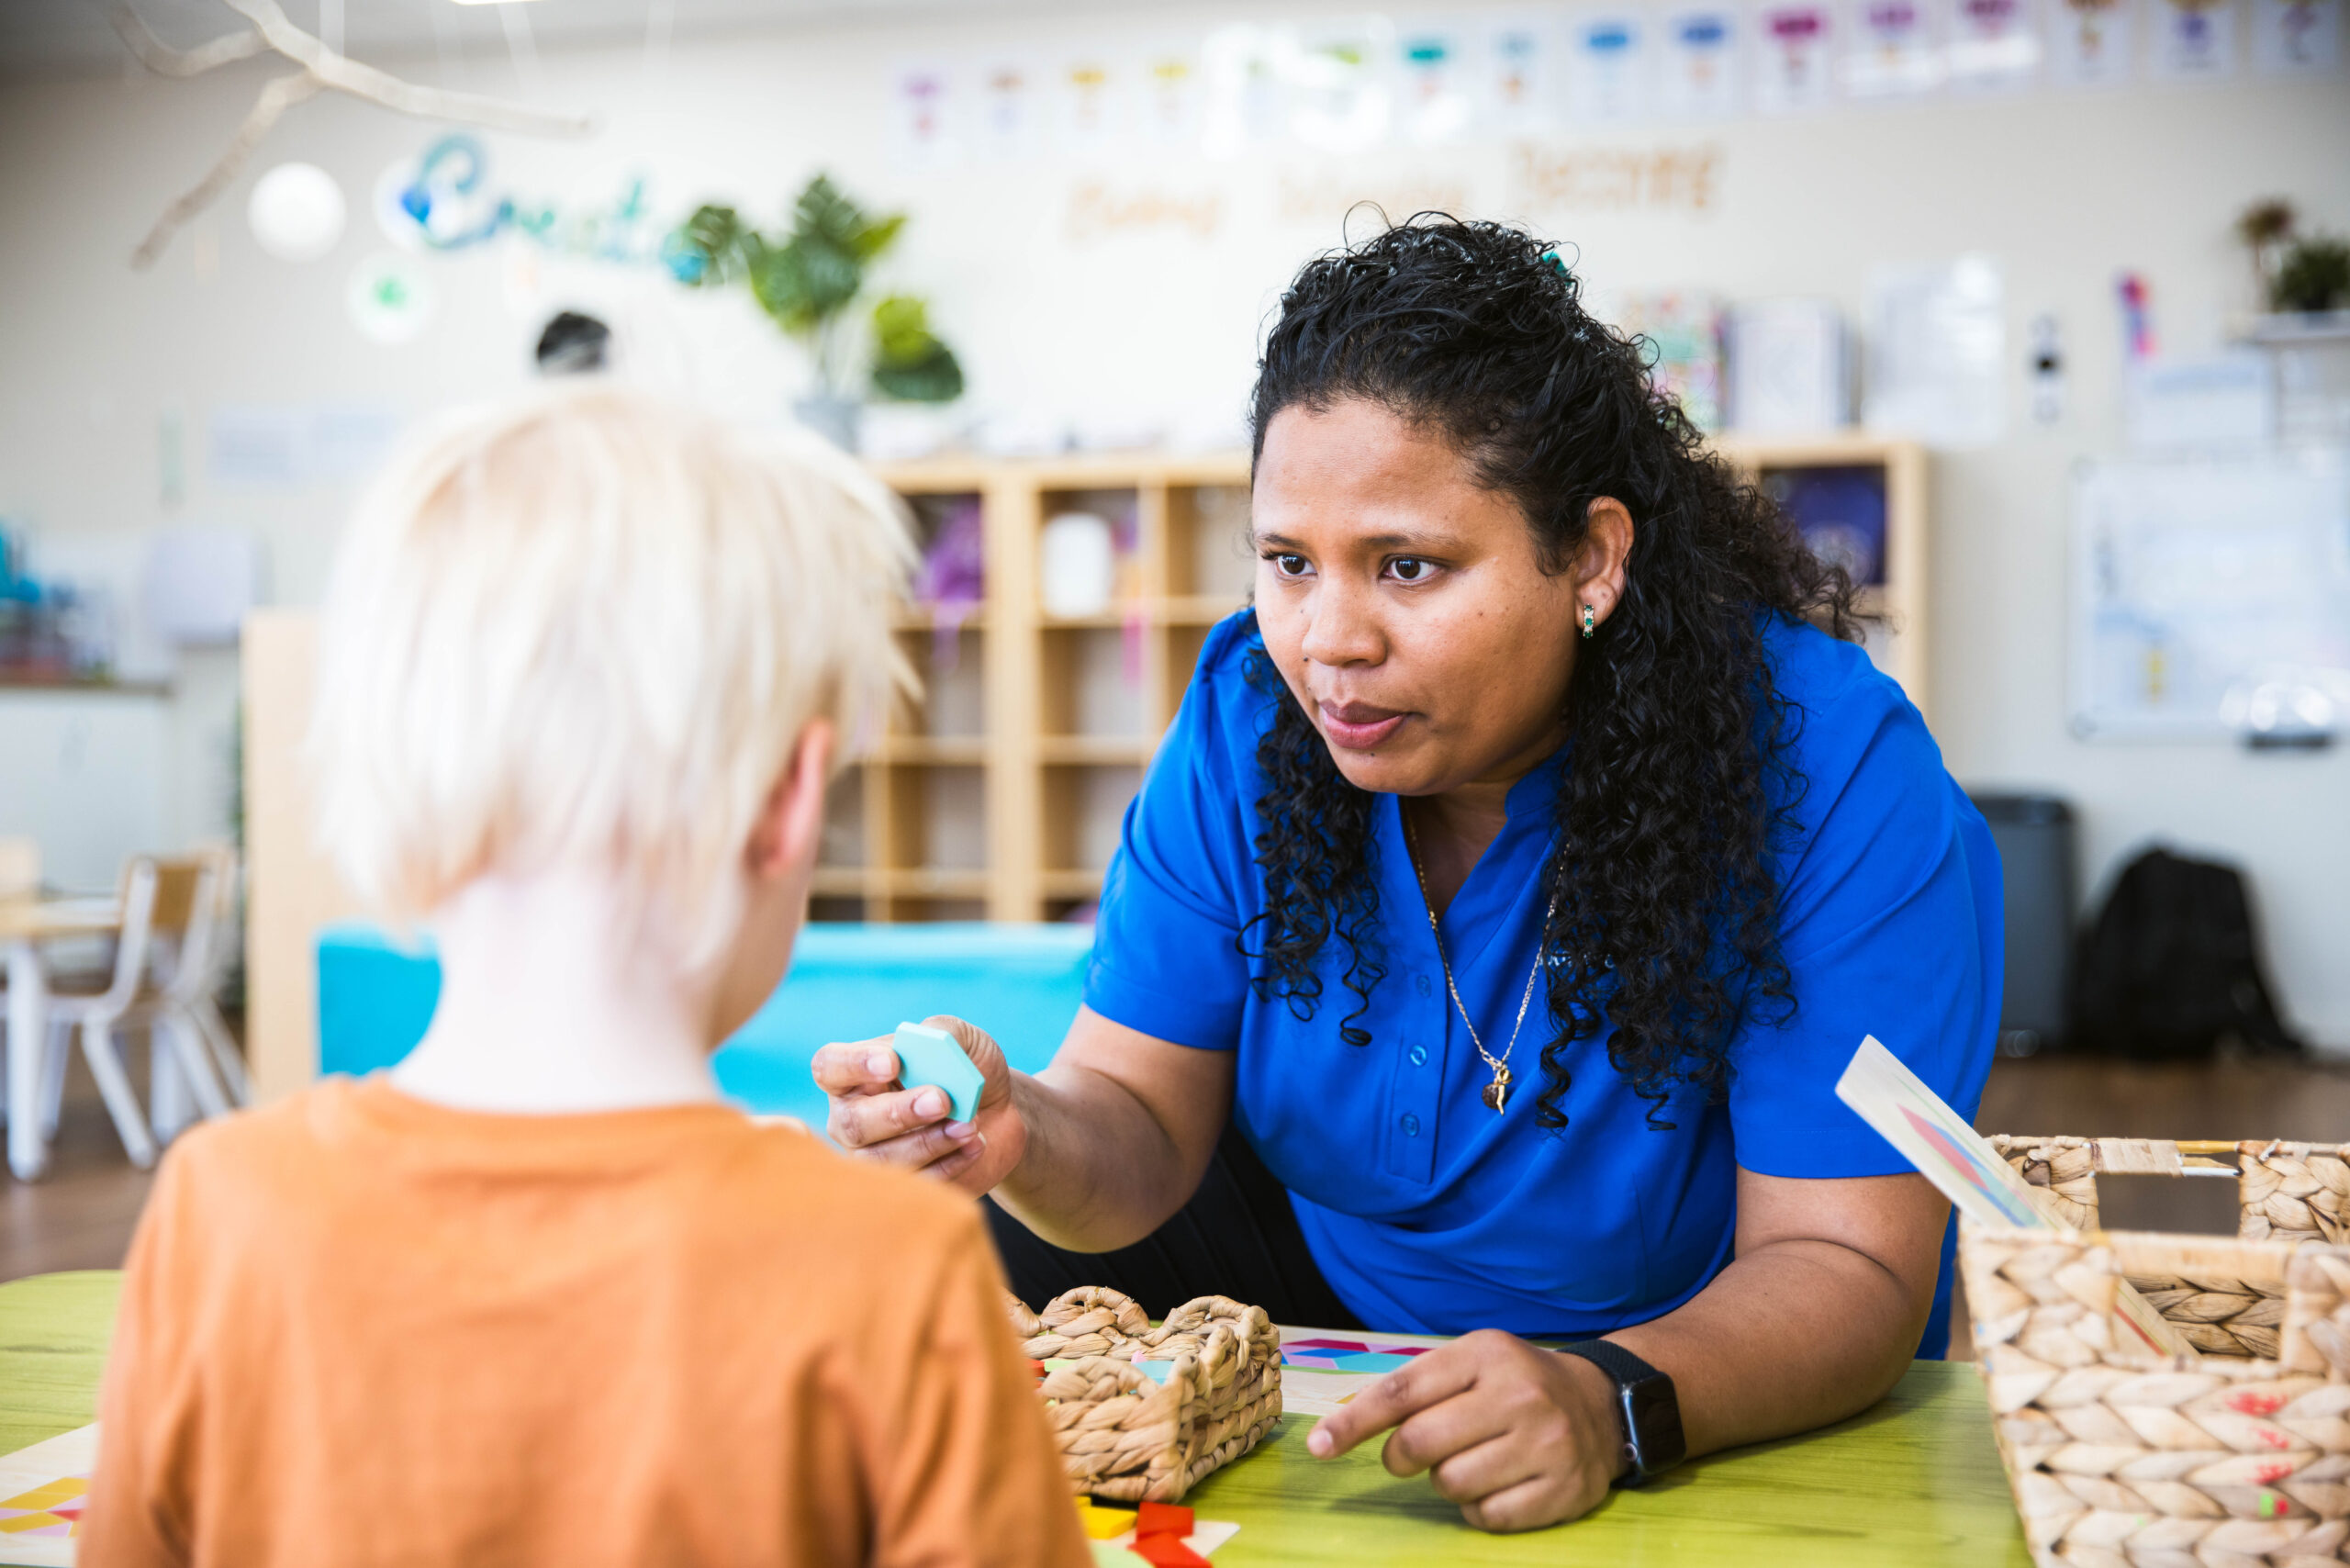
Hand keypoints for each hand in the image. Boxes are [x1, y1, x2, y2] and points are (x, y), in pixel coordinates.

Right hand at [811, 1015, 1027, 1194]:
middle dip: (897, 1113)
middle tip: (941, 1100)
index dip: (855, 1065)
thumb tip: (926, 1042)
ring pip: (882, 1161)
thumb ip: (943, 1032)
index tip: (893, 1063)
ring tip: (969, 1125)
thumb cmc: (968, 1068)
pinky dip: (950, 1163)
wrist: (1000, 1109)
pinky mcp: (903, 1187)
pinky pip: (915, 1184)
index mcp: (856, 1073)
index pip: (830, 1067)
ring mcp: (873, 1156)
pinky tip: (974, 1143)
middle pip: (852, 1123)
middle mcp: (853, 1118)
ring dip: (930, 1141)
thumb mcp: (963, 1039)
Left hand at [1304, 1329, 1626, 1532]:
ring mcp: (1547, 1444)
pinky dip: (1478, 1507)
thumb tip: (1337, 1428)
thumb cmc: (1514, 1384)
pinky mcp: (1564, 1489)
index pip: (1403, 1392)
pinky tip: (1499, 1483)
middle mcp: (1520, 1395)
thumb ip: (1413, 1388)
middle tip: (1413, 1455)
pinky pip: (1487, 1516)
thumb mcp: (1470, 1362)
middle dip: (1402, 1457)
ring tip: (1470, 1461)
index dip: (1354, 1423)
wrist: (1602, 1405)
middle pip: (1420, 1443)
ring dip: (1445, 1481)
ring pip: (1451, 1484)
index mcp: (1486, 1354)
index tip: (1319, 1448)